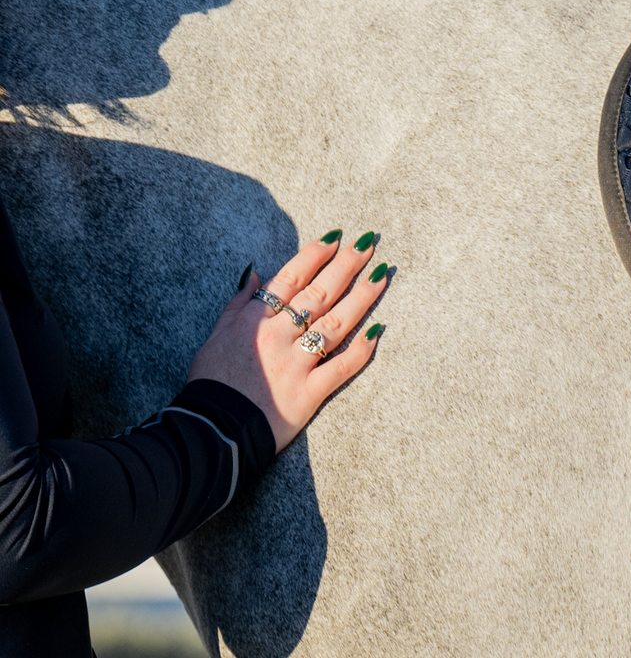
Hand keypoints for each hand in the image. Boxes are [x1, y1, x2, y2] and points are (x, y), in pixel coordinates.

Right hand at [188, 230, 390, 450]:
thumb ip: (237, 304)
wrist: (211, 428)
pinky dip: (362, 349)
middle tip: (369, 244)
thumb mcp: (214, 336)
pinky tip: (379, 329)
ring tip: (382, 274)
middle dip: (346, 265)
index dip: (315, 255)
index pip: (291, 278)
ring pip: (336, 323)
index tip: (336, 237)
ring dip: (362, 296)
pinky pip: (342, 367)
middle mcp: (279, 336)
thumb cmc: (211, 383)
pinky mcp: (310, 392)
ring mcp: (297, 363)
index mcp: (255, 320)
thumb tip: (253, 273)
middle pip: (319, 293)